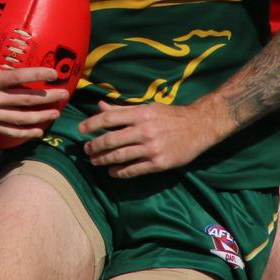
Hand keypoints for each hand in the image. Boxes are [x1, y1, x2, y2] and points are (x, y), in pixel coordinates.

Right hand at [0, 3, 68, 140]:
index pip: (17, 78)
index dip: (37, 76)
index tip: (53, 72)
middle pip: (24, 101)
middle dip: (47, 98)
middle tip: (64, 94)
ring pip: (19, 119)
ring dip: (40, 117)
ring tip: (56, 113)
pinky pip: (7, 131)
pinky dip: (24, 133)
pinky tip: (37, 132)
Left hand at [79, 99, 210, 177]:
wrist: (198, 127)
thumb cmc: (170, 115)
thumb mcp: (147, 108)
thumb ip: (122, 110)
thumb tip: (100, 107)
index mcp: (140, 114)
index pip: (109, 118)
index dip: (91, 124)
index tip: (81, 130)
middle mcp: (144, 130)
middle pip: (111, 140)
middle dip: (95, 146)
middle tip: (86, 150)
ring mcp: (151, 148)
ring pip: (120, 157)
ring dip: (103, 160)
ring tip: (94, 161)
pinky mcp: (158, 163)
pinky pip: (133, 170)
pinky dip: (119, 172)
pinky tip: (112, 171)